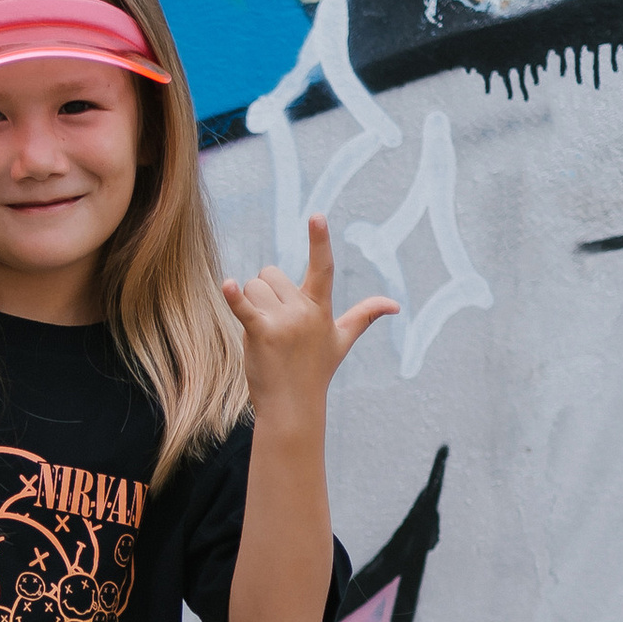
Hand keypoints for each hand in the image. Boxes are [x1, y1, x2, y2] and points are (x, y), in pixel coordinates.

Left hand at [224, 212, 396, 420]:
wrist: (293, 406)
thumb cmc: (315, 370)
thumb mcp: (341, 340)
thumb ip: (364, 316)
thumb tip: (395, 305)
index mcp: (320, 307)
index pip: (323, 266)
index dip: (319, 240)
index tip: (316, 216)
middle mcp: (303, 311)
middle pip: (270, 275)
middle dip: (266, 294)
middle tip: (274, 326)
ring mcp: (283, 323)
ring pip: (253, 287)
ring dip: (251, 304)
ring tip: (262, 333)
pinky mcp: (260, 334)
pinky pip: (244, 307)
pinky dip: (234, 296)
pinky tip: (227, 285)